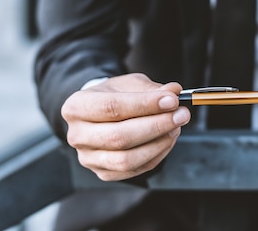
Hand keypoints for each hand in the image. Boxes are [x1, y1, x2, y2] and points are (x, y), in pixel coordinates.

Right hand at [61, 73, 190, 180]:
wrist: (99, 114)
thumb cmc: (113, 96)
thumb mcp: (129, 84)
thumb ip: (150, 88)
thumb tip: (173, 92)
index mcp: (76, 106)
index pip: (111, 108)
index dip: (144, 105)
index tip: (172, 100)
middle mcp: (77, 135)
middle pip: (119, 136)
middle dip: (156, 126)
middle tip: (181, 114)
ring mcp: (88, 158)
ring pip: (127, 159)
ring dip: (158, 144)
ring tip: (176, 127)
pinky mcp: (103, 173)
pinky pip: (134, 170)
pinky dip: (156, 156)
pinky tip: (166, 140)